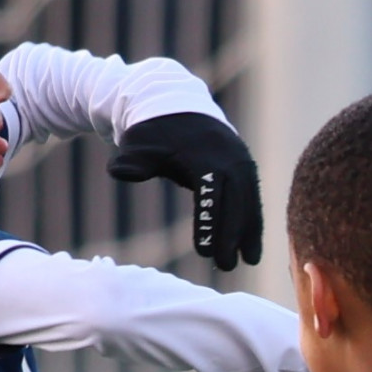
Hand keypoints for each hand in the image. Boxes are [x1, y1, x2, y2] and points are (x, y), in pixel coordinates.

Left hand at [109, 112, 263, 271]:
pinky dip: (253, 221)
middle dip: (232, 235)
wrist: (178, 106)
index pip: (210, 193)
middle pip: (236, 201)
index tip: (204, 252)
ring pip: (249, 201)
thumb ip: (133, 161)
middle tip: (225, 266)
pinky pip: (252, 198)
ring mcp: (241, 162)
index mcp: (204, 154)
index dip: (209, 223)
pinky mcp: (245, 168)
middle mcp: (229, 158)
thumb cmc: (154, 132)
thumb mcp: (139, 144)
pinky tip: (252, 247)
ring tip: (249, 262)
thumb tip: (119, 171)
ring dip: (249, 232)